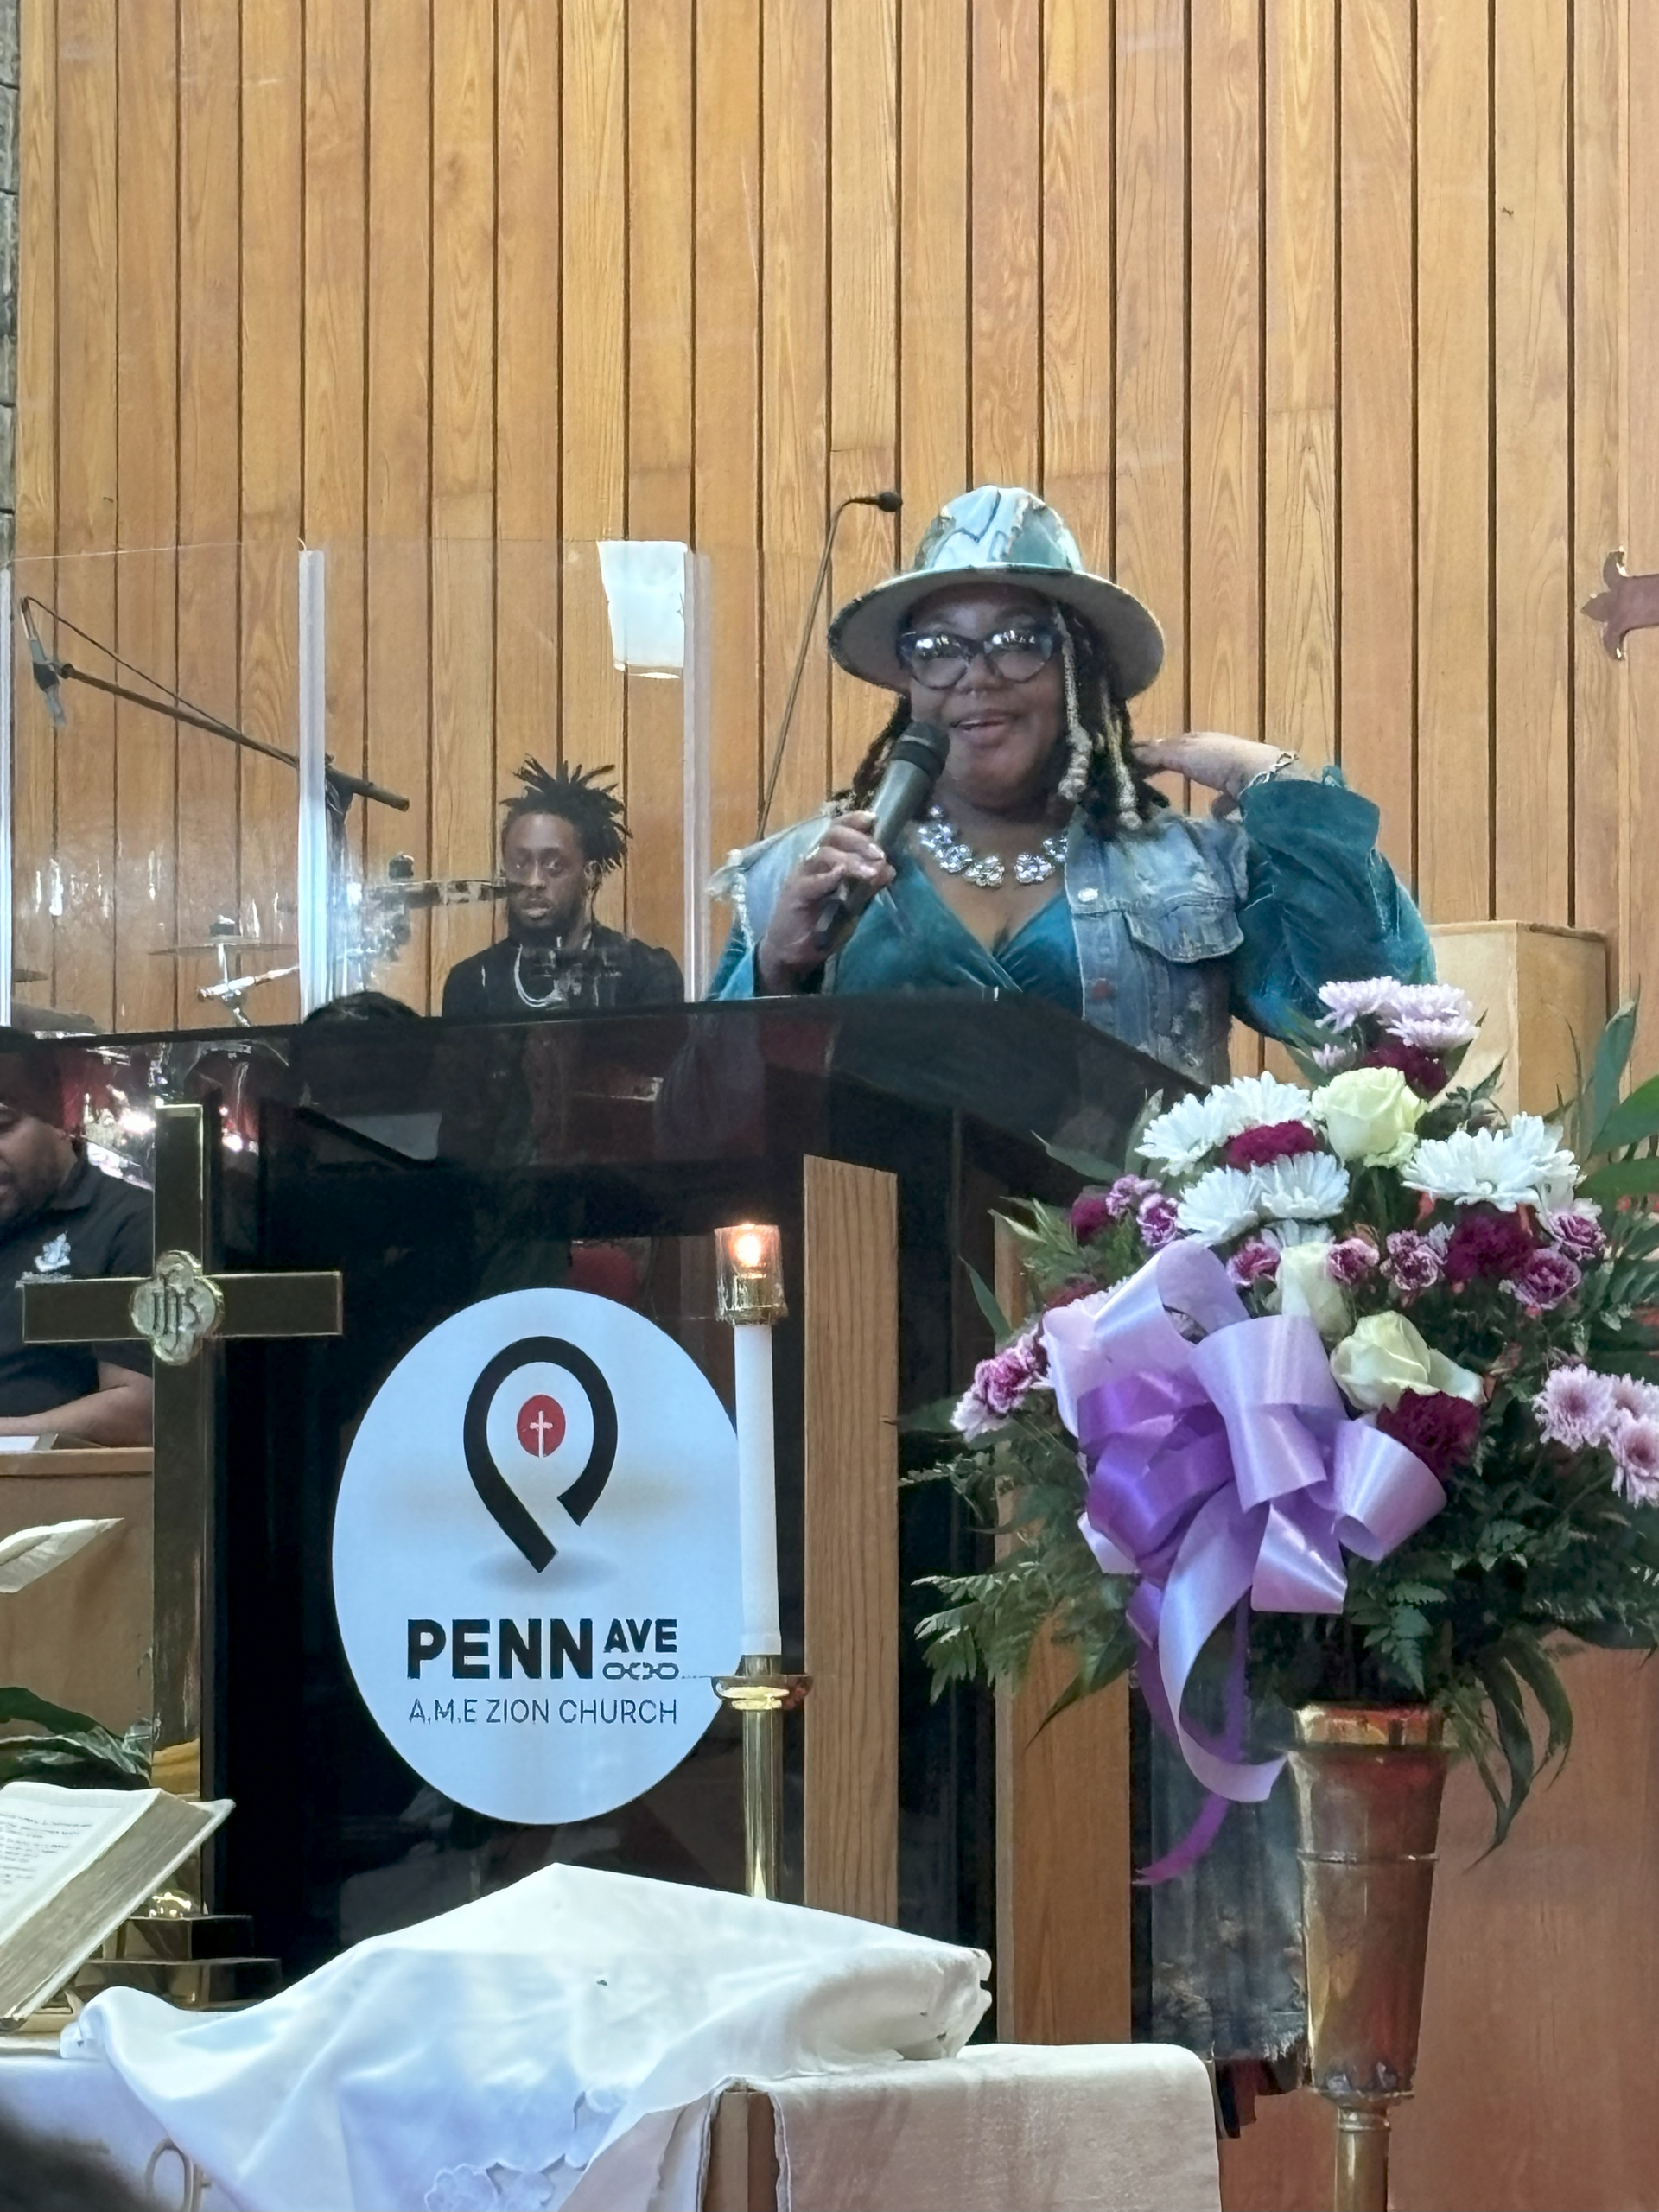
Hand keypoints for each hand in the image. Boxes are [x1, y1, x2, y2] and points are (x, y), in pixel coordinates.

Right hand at [755, 812, 894, 991]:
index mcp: (823, 861)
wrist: (789, 955)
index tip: (874, 819)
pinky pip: (811, 882)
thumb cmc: (819, 928)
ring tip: (871, 872)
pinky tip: (841, 876)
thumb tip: (890, 869)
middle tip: (880, 853)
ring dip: (851, 860)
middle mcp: (810, 863)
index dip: (853, 820)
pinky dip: (828, 877)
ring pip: (823, 855)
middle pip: (831, 836)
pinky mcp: (794, 896)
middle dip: (859, 840)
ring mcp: (800, 877)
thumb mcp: (851, 906)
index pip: (837, 831)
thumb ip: (868, 888)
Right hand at [1132, 731, 1303, 812]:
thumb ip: (1158, 755)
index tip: (1125, 764)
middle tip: (1142, 777)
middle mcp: (1212, 751)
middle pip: (1183, 757)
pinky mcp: (1242, 790)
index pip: (1164, 744)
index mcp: (1195, 739)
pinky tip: (1213, 814)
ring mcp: (1229, 769)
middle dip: (1165, 763)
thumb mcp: (1182, 754)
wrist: (1261, 775)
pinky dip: (1217, 805)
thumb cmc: (1219, 761)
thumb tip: (1130, 754)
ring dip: (1190, 781)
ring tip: (1172, 795)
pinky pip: (1224, 798)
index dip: (1145, 753)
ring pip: (1203, 774)